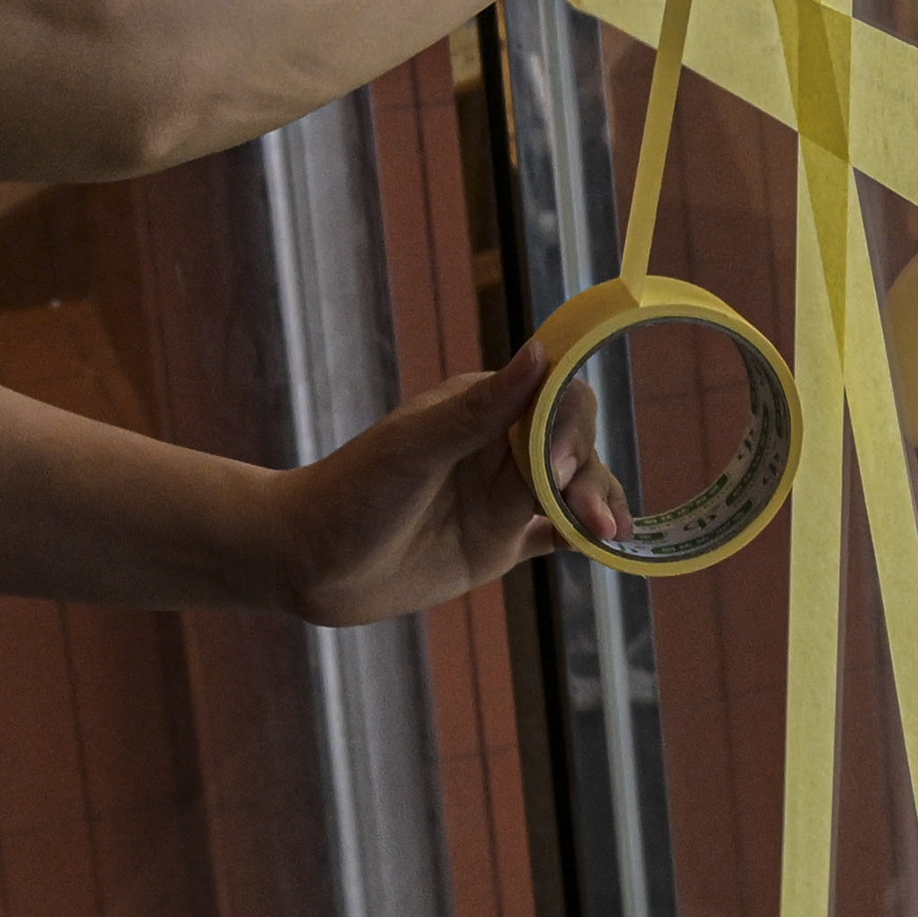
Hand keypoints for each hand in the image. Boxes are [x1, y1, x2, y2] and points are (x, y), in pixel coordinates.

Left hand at [270, 342, 627, 625]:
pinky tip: (607, 548)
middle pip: (573, 448)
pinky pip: (554, 536)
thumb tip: (542, 354)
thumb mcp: (413, 449)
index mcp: (481, 410)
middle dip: (590, 476)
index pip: (553, 400)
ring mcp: (501, 498)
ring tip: (612, 536)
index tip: (556, 465)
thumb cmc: (350, 494)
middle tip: (590, 519)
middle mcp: (498, 450)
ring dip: (597, 507)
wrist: (305, 562)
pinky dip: (582, 538)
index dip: (568, 427)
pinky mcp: (498, 544)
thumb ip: (480, 409)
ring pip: (572, 492)